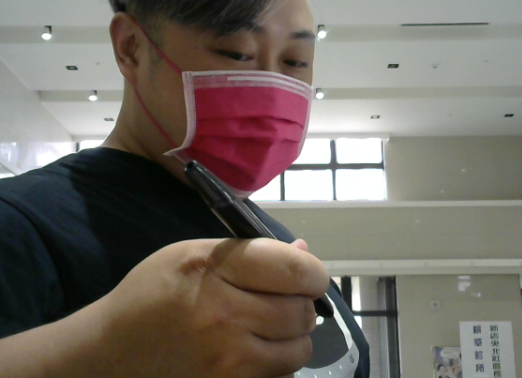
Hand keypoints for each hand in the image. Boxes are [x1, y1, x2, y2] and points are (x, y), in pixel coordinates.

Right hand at [94, 238, 328, 377]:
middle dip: (302, 303)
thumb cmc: (154, 291)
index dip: (313, 272)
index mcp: (215, 270)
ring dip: (294, 335)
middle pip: (300, 311)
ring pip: (299, 348)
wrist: (113, 350)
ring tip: (271, 325)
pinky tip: (257, 348)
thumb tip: (304, 253)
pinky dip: (279, 361)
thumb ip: (251, 251)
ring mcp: (227, 361)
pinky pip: (280, 375)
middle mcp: (224, 316)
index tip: (309, 275)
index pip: (293, 270)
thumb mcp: (195, 253)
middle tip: (284, 299)